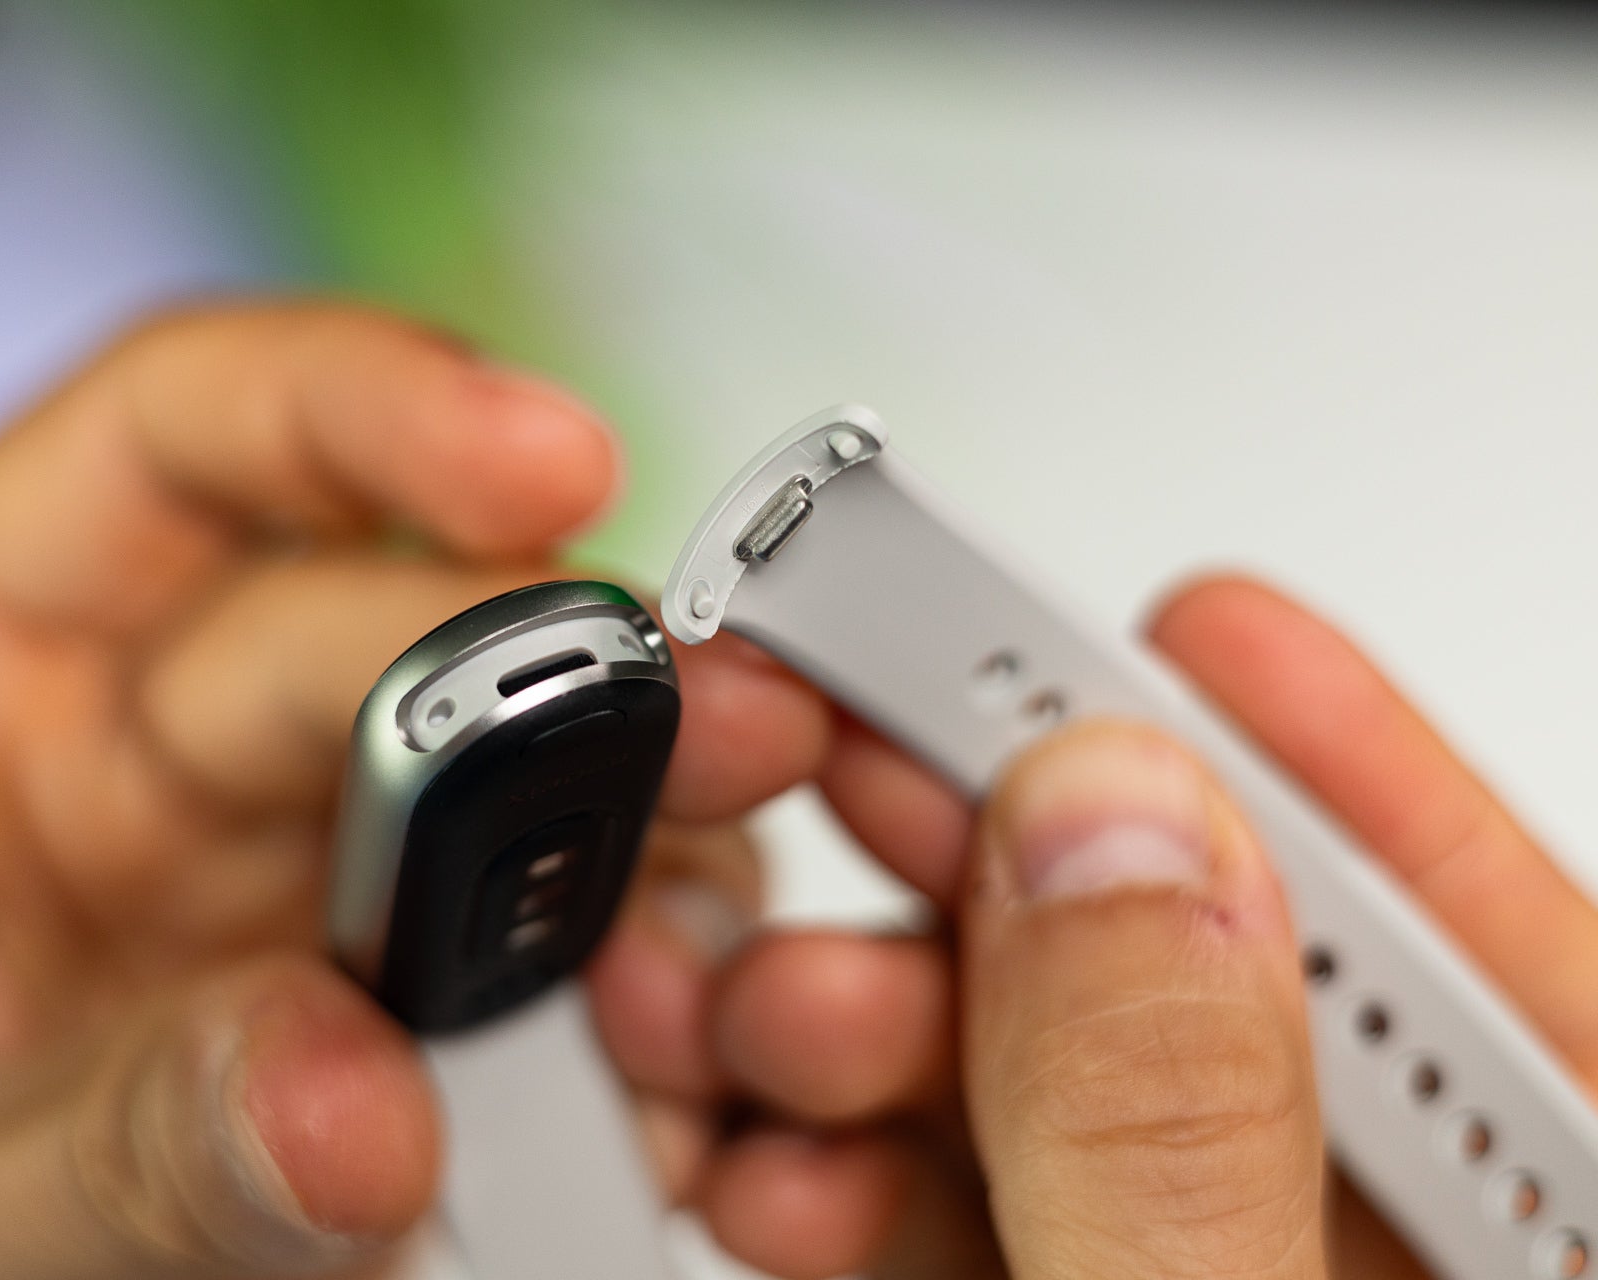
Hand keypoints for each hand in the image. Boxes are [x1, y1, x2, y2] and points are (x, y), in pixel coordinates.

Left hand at [0, 303, 835, 1277]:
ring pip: (514, 779)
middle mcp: (151, 747)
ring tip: (685, 961)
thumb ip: (112, 1153)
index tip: (545, 455)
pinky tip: (659, 1056)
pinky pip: (553, 944)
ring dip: (630, 840)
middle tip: (710, 731)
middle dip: (555, 666)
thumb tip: (361, 1103)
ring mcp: (288, 874)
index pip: (177, 441)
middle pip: (390, 622)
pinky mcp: (397, 1003)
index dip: (367, 408)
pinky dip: (629, 988)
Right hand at [678, 576, 1597, 1277]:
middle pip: (1240, 1007)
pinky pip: (984, 1221)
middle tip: (868, 772)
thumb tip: (1113, 834)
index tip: (1201, 630)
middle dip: (1018, 881)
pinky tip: (775, 1160)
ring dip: (886, 1031)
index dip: (1356, 778)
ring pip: (1071, 1108)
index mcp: (1548, 1261)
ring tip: (769, 1010)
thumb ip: (1179, 1148)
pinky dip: (855, 1176)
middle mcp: (1388, 1274)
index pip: (1510, 977)